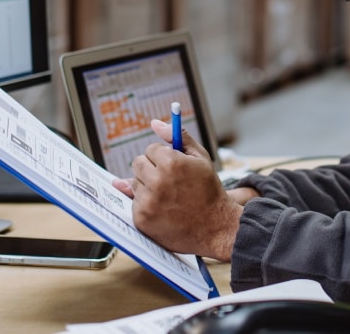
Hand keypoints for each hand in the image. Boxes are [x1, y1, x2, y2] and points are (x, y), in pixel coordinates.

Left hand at [112, 119, 241, 260]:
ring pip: (134, 183)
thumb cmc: (208, 190)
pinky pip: (134, 202)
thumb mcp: (200, 158)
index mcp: (171, 163)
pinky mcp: (142, 219)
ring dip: (147, 187)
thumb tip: (154, 123)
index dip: (163, 157)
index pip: (150, 149)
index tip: (174, 168)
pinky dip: (146, 205)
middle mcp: (157, 182)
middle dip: (151, 169)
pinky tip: (164, 209)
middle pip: (138, 164)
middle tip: (169, 182)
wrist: (215, 227)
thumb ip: (177, 137)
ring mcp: (148, 202)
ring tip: (168, 197)